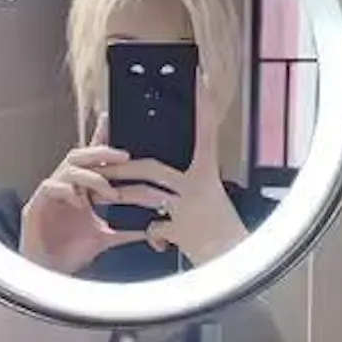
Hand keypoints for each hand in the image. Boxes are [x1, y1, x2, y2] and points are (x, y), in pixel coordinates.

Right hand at [19, 117, 143, 273]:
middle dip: (101, 152)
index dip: (99, 139)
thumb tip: (151, 232)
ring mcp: (48, 196)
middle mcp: (63, 188)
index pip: (90, 161)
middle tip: (123, 156)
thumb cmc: (69, 254)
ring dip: (90, 176)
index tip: (111, 120)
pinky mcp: (34, 207)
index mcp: (79, 191)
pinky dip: (67, 191)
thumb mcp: (104, 240)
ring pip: (67, 169)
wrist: (48, 274)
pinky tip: (79, 201)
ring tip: (107, 190)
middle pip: (79, 157)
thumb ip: (125, 232)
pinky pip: (49, 187)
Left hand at [105, 75, 248, 265]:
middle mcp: (199, 187)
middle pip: (152, 168)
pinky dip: (153, 236)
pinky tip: (158, 241)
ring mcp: (188, 208)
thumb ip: (189, 185)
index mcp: (208, 174)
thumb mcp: (212, 198)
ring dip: (124, 196)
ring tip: (107, 197)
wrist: (236, 262)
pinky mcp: (180, 230)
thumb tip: (166, 174)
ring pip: (145, 195)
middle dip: (123, 167)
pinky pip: (154, 228)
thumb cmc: (224, 230)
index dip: (203, 108)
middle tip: (105, 164)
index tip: (201, 80)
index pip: (206, 133)